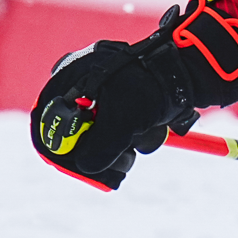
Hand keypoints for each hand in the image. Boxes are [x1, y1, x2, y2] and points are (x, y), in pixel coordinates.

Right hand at [30, 0, 237, 190]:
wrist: (191, 70)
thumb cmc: (153, 87)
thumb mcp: (123, 122)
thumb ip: (98, 150)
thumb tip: (87, 167)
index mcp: (69, 77)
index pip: (47, 121)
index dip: (61, 150)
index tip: (80, 167)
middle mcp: (80, 81)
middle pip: (74, 131)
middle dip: (103, 149)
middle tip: (124, 161)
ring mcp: (101, 90)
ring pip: (101, 132)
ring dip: (125, 142)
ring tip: (146, 134)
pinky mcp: (123, 98)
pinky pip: (120, 126)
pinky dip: (136, 133)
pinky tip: (154, 128)